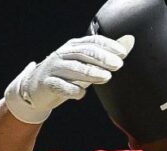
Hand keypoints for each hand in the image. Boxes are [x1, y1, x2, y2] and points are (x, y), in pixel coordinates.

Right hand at [4, 34, 133, 123]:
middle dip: (102, 58)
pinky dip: (72, 90)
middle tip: (118, 65)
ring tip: (106, 77)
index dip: (108, 45)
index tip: (122, 53)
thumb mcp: (86, 63)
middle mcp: (64, 54)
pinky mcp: (47, 84)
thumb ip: (107, 53)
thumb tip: (129, 41)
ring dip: (91, 73)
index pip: (92, 41)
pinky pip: (61, 86)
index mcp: (74, 46)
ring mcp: (54, 68)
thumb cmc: (66, 75)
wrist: (37, 88)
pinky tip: (81, 94)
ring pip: (74, 68)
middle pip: (84, 53)